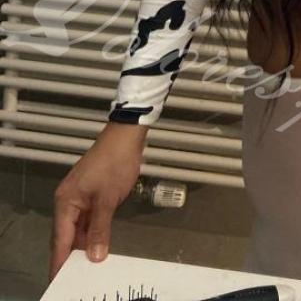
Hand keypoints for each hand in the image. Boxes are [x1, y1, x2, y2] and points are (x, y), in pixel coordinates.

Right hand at [50, 123, 145, 278]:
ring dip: (84, 246)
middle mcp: (68, 202)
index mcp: (65, 202)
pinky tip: (99, 248)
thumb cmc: (115, 164)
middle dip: (71, 257)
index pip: (60, 239)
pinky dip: (92, 234)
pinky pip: (88, 221)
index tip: (59, 281)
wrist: (126, 136)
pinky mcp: (92, 195)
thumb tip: (95, 257)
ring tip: (89, 270)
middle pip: (67, 236)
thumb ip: (101, 229)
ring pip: (79, 229)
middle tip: (77, 279)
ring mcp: (80, 198)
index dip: (60, 262)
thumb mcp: (108, 199)